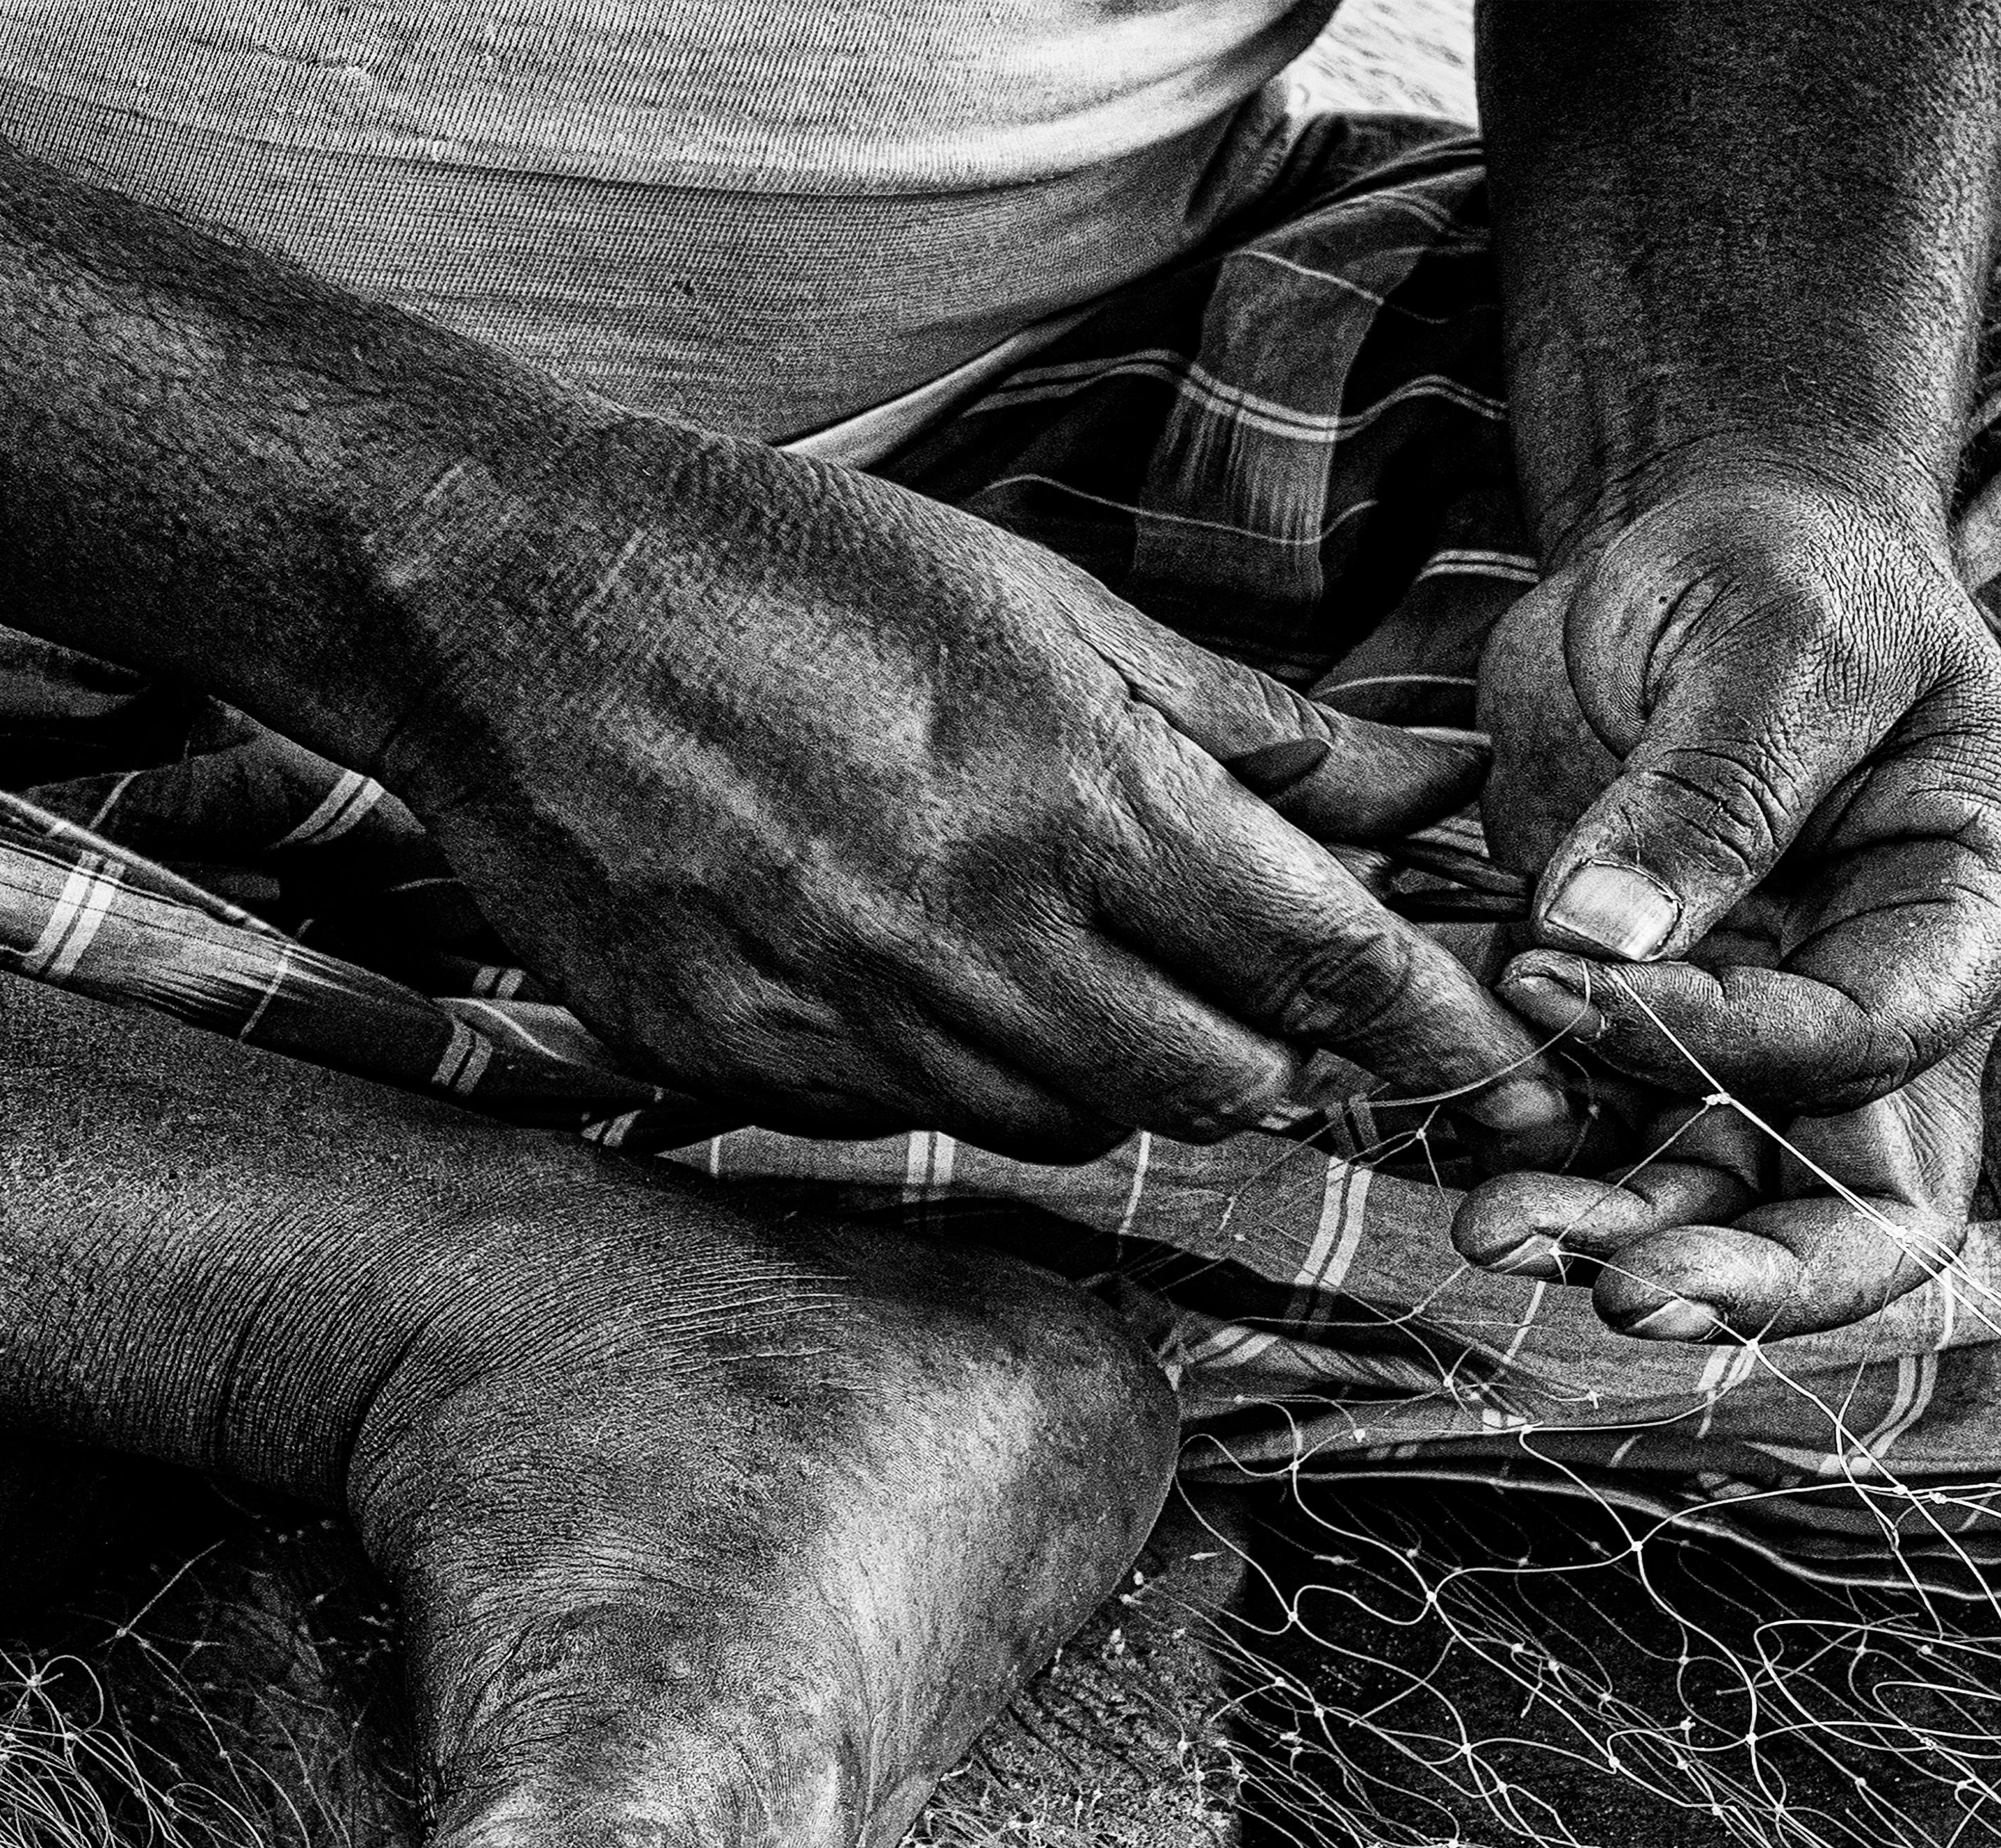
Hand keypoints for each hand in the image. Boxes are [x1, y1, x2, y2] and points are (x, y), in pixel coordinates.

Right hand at [349, 419, 1568, 1162]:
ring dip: (1103, 1066)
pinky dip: (952, 1070)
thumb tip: (1412, 785)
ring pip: (1061, 1126)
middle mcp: (966, 927)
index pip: (1316, 963)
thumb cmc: (780, 568)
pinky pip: (908, 1121)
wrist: (513, 609)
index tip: (1487, 1053)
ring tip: (1051, 954)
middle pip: (1210, 1091)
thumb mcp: (1031, 594)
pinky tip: (910, 969)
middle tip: (1248, 992)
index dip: (1425, 1024)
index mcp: (1064, 786)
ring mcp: (843, 1017)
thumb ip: (1234, 717)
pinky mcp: (738, 1067)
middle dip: (1264, 1057)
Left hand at [1469, 461, 2000, 1332]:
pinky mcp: (1623, 1032)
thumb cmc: (1782, 575)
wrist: (1689, 557)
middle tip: (1616, 1287)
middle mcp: (1864, 1013)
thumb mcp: (1778, 642)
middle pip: (1842, 1211)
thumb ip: (1712, 787)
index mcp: (1958, 920)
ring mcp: (1741, 1040)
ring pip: (1700, 1200)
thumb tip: (1605, 934)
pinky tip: (1444, 1149)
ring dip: (1603, 1234)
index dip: (1725, 1046)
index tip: (1573, 976)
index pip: (1864, 1048)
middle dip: (1735, 1268)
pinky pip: (1586, 1137)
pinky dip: (1521, 1159)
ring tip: (1492, 1227)